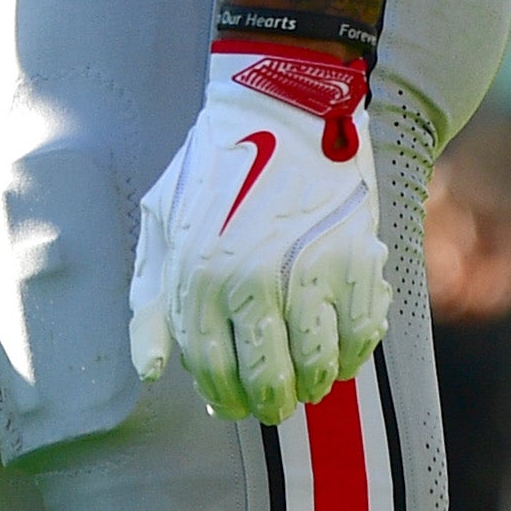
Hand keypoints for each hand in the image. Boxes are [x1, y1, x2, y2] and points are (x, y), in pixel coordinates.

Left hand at [129, 45, 388, 423]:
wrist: (280, 105)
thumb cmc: (216, 166)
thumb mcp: (162, 226)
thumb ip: (151, 302)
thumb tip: (154, 370)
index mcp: (199, 278)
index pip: (210, 371)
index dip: (224, 398)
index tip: (234, 404)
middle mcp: (251, 283)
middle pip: (266, 381)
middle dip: (271, 403)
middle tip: (277, 403)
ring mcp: (306, 274)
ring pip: (316, 368)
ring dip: (314, 383)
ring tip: (311, 378)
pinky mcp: (354, 262)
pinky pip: (360, 337)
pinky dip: (353, 354)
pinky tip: (342, 348)